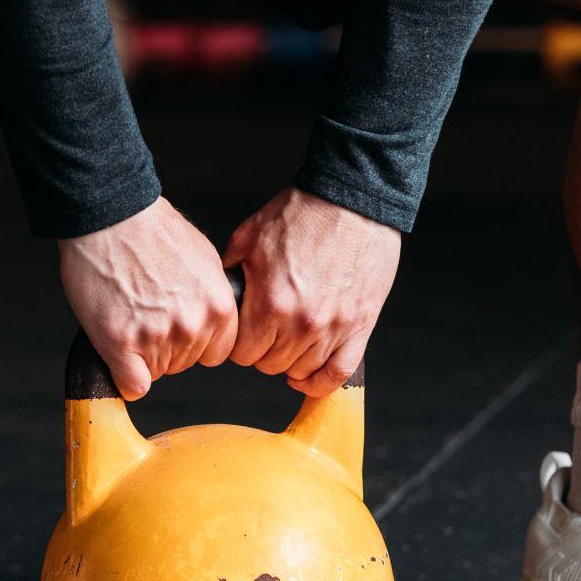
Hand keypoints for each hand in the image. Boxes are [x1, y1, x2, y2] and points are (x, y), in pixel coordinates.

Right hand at [59, 197, 237, 399]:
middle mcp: (192, 326)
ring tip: (128, 312)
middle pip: (184, 364)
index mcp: (219, 307)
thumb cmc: (151, 231)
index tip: (176, 325)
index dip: (194, 342)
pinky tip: (118, 353)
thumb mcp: (204, 260)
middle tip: (145, 310)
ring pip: (155, 373)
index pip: (216, 354)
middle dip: (166, 345)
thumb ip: (212, 298)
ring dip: (140, 354)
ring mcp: (156, 336)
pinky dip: (123, 376)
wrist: (109, 216)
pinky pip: (132, 386)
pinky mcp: (121, 343)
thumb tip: (212, 322)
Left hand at [225, 187, 399, 396]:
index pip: (240, 352)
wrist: (352, 199)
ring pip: (301, 371)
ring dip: (290, 360)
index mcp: (270, 303)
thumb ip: (230, 274)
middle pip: (269, 365)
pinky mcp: (360, 326)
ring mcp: (334, 328)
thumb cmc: (301, 213)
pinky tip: (307, 375)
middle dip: (262, 350)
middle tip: (266, 330)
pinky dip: (320, 381)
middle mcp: (301, 323)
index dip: (237, 342)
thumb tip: (219, 298)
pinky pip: (338, 374)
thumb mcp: (248, 238)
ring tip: (288, 339)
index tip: (243, 330)